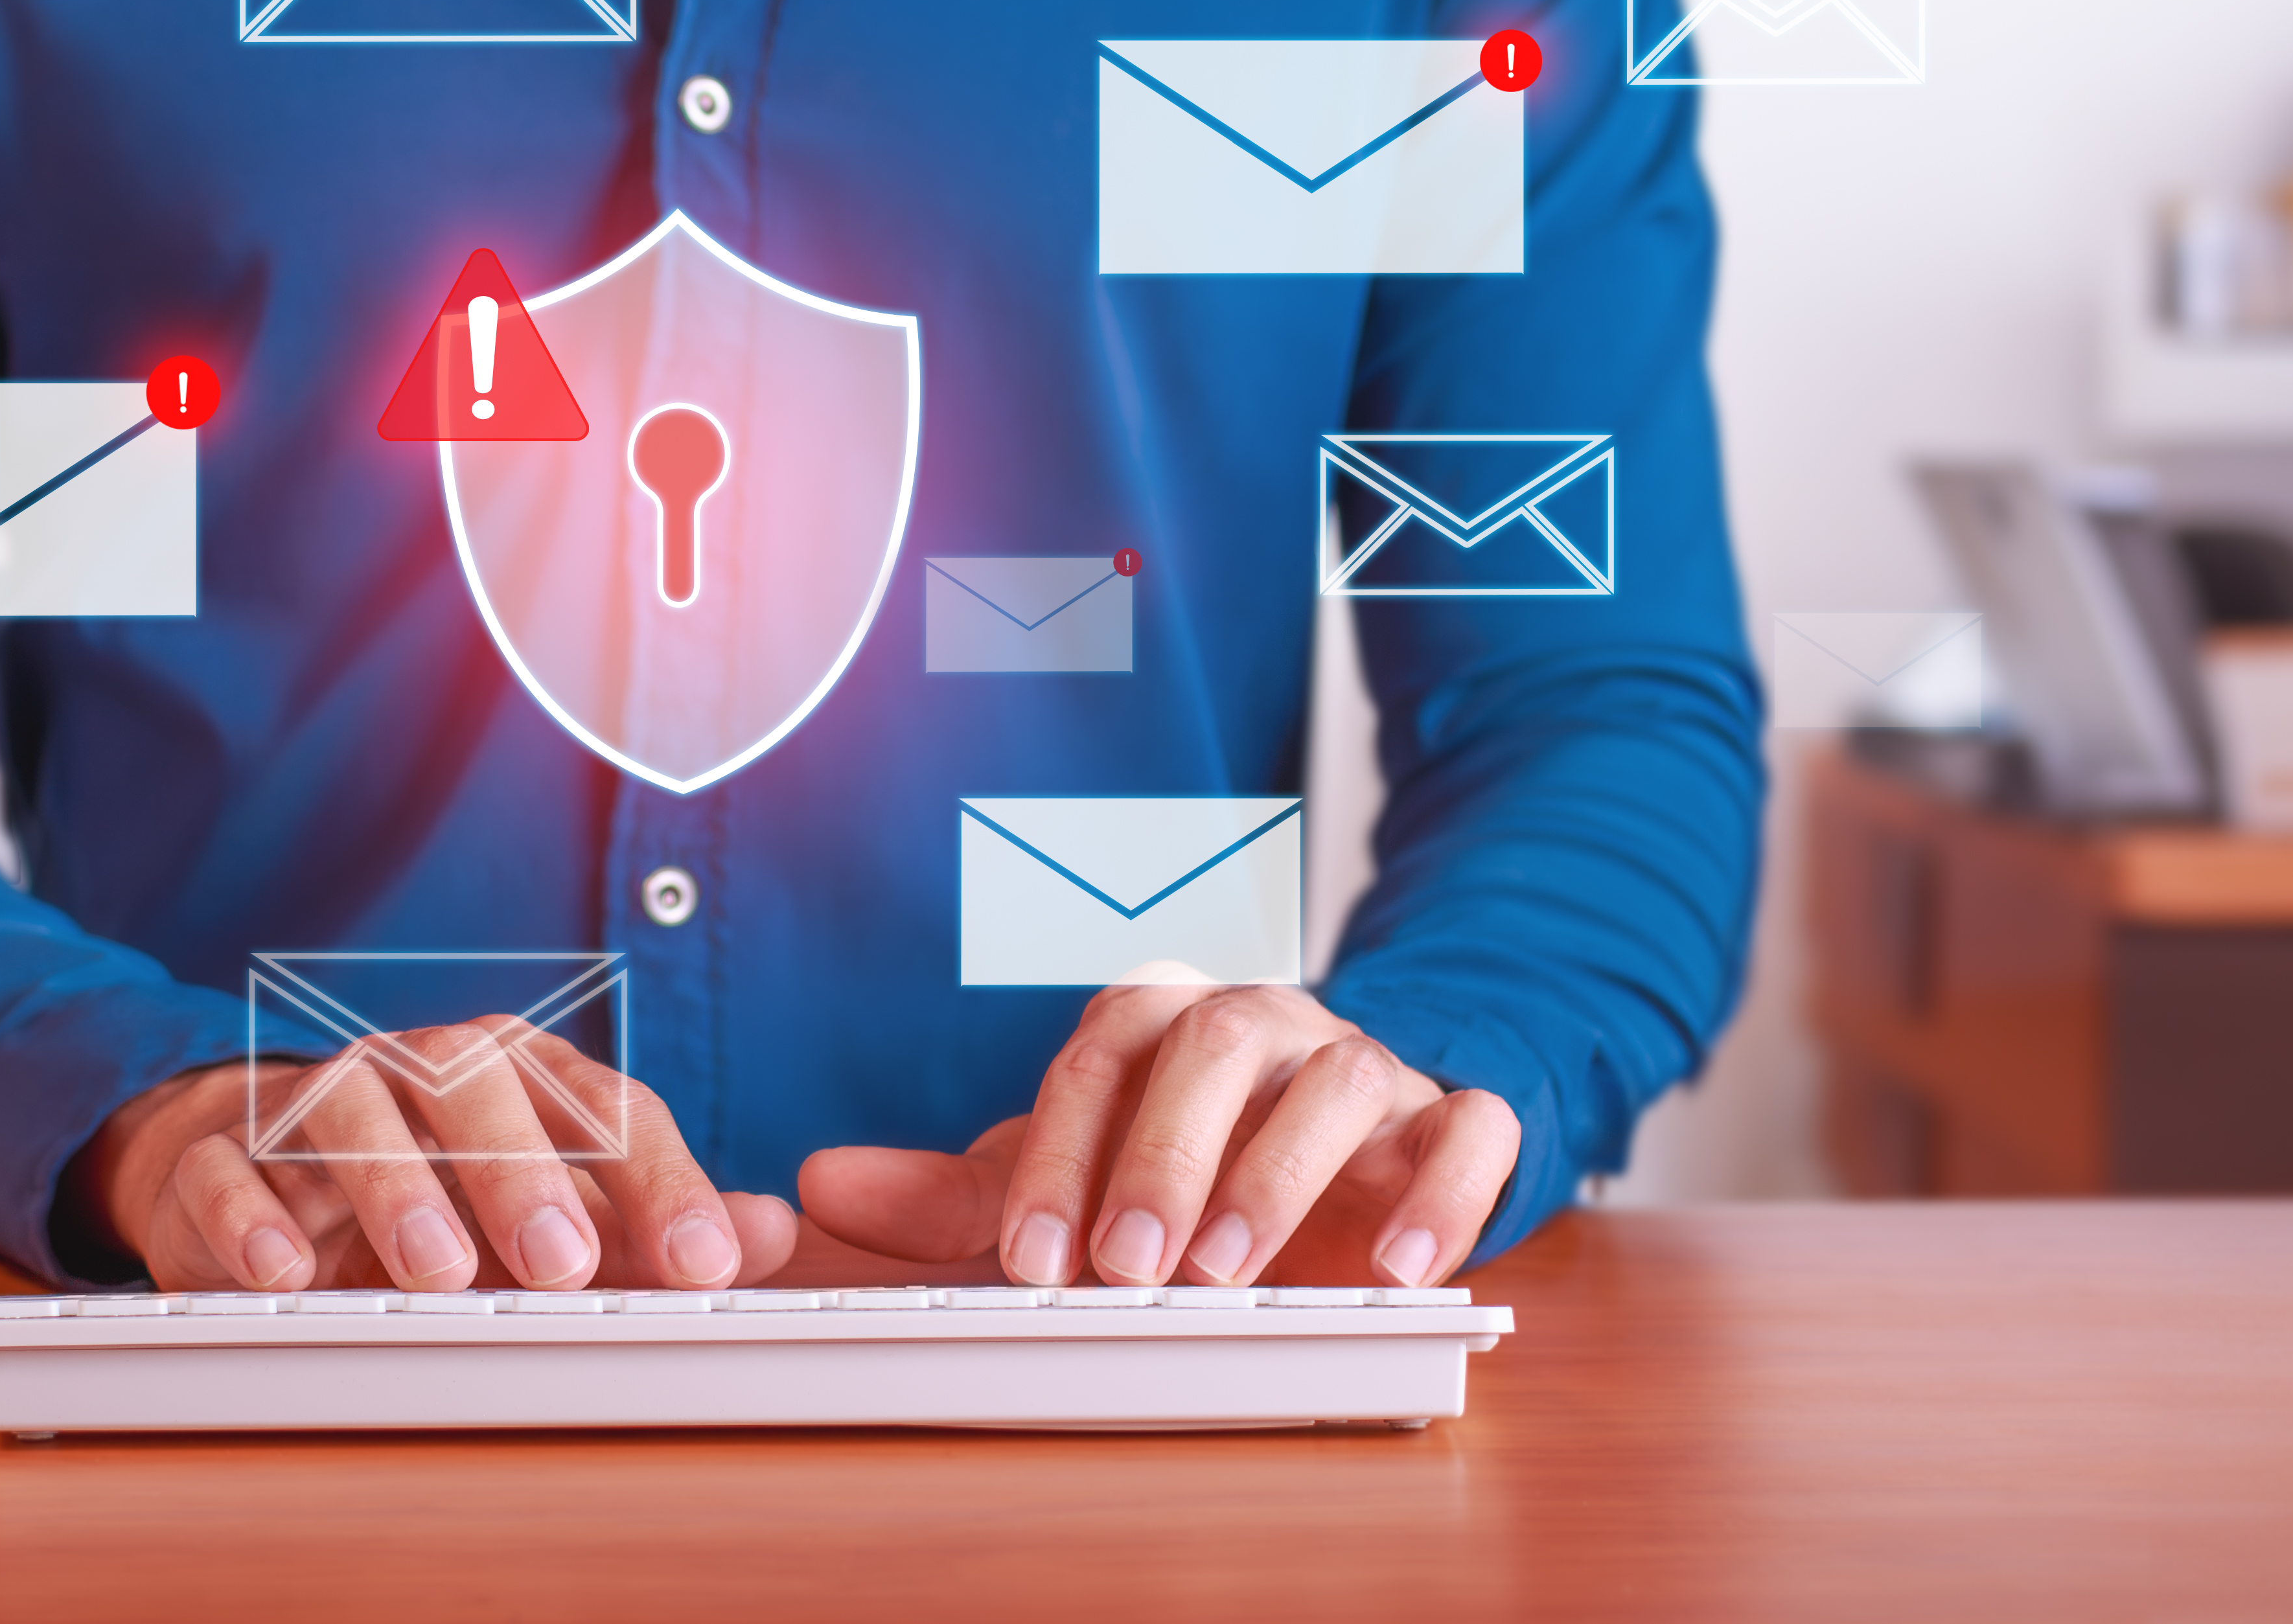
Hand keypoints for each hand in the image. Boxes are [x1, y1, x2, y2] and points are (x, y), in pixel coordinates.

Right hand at [67, 1026, 799, 1294]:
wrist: (246, 1168)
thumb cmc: (427, 1191)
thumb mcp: (548, 1211)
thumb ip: (653, 1224)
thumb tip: (769, 1234)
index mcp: (516, 1076)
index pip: (602, 1106)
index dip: (658, 1182)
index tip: (704, 1267)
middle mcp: (417, 1070)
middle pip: (476, 1085)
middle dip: (525, 1172)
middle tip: (564, 1267)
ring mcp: (311, 1103)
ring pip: (351, 1109)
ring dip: (397, 1188)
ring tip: (438, 1274)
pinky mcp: (216, 1155)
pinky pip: (228, 1168)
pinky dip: (252, 1216)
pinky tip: (284, 1273)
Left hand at [793, 984, 1518, 1288]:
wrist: (1333, 1172)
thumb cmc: (1180, 1176)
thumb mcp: (1063, 1186)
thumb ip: (949, 1194)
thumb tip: (820, 1180)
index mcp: (1165, 1020)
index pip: (1104, 1048)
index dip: (1063, 1150)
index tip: (1035, 1256)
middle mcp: (1266, 1022)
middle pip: (1218, 1045)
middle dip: (1166, 1155)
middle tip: (1129, 1266)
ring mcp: (1367, 1065)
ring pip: (1340, 1078)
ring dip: (1281, 1174)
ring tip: (1230, 1272)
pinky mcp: (1450, 1121)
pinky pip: (1471, 1126)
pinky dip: (1444, 1189)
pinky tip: (1401, 1263)